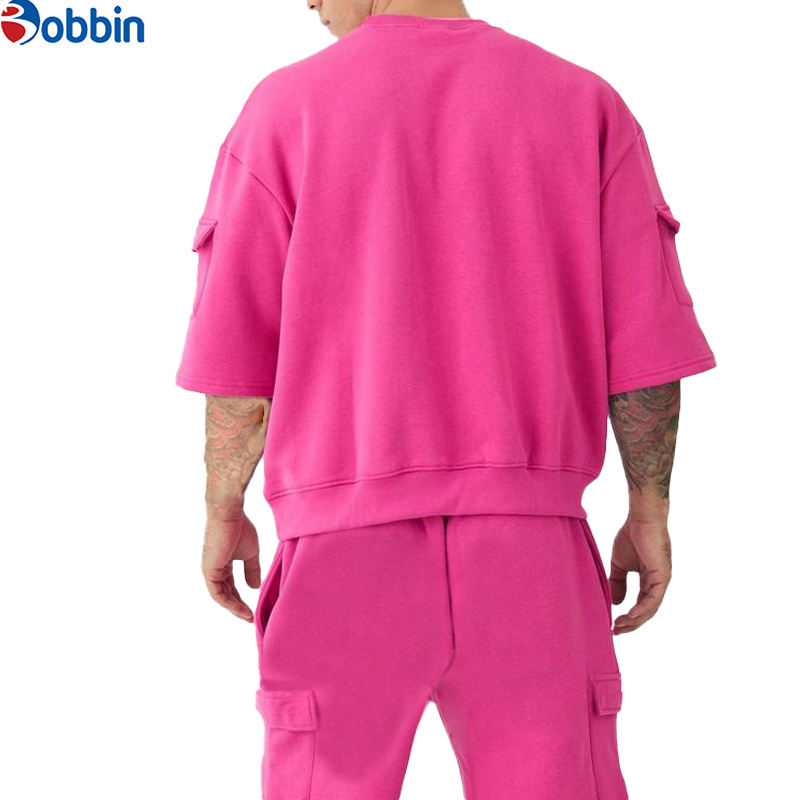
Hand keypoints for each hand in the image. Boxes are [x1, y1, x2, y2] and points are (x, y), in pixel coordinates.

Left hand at [201, 512, 261, 621]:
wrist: (230, 514)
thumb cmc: (239, 528)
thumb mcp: (250, 553)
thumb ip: (252, 570)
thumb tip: (254, 587)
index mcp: (223, 564)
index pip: (231, 586)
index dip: (241, 598)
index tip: (253, 608)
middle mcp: (214, 569)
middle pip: (226, 593)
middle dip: (238, 606)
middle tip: (251, 617)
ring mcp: (211, 570)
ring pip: (221, 596)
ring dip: (234, 608)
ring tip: (248, 616)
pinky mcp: (210, 571)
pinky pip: (218, 593)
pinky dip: (229, 603)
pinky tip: (241, 609)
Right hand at [609, 516, 671, 633]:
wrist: (641, 519)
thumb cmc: (631, 536)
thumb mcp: (620, 564)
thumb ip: (618, 582)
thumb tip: (615, 602)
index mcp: (649, 580)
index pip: (640, 604)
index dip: (628, 616)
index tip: (613, 624)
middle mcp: (657, 583)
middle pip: (646, 611)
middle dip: (631, 623)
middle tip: (616, 631)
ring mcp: (662, 581)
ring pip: (650, 608)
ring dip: (635, 620)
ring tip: (620, 626)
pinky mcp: (662, 576)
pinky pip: (653, 598)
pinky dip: (642, 609)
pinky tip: (631, 616)